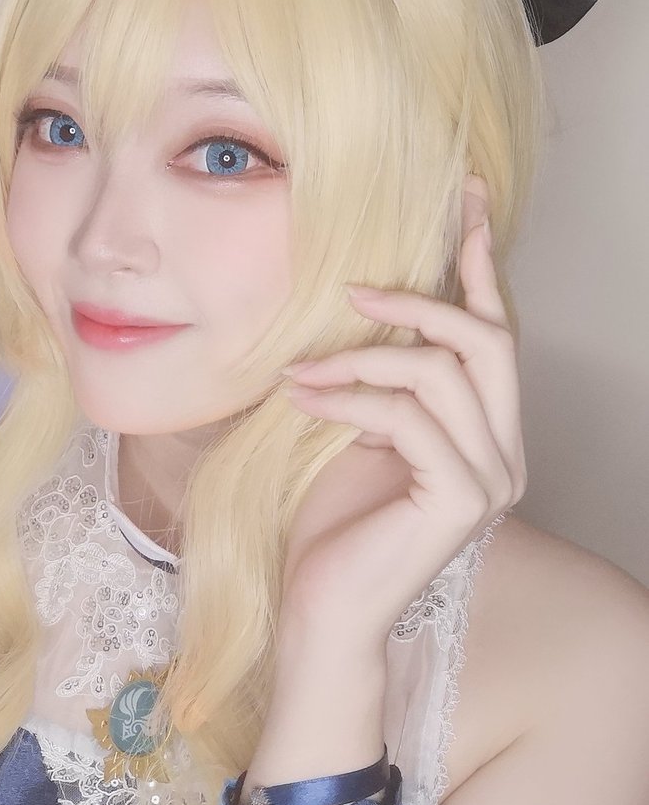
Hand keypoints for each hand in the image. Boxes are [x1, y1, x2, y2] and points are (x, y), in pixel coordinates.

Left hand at [279, 191, 523, 646]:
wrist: (319, 608)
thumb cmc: (331, 522)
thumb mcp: (357, 428)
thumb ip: (381, 376)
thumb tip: (362, 299)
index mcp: (485, 433)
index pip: (495, 333)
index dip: (480, 264)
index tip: (461, 197)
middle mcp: (504, 453)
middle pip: (489, 341)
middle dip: (423, 301)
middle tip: (350, 291)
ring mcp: (492, 479)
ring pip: (444, 371)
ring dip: (362, 358)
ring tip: (301, 369)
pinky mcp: (461, 499)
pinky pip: (410, 415)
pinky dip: (351, 398)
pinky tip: (301, 400)